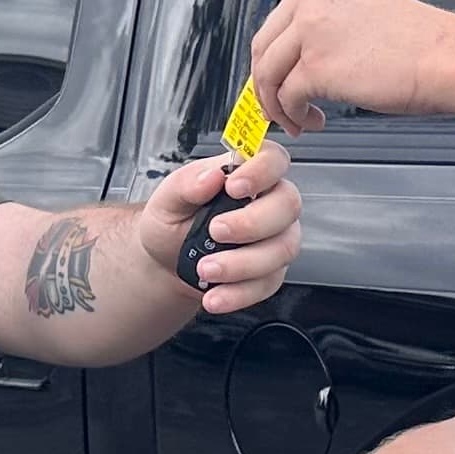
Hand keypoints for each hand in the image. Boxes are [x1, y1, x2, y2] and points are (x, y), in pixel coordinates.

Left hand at [137, 138, 302, 312]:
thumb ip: (186, 185)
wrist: (166, 264)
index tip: (234, 187)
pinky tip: (215, 295)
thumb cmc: (173, 223)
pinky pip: (269, 283)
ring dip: (243, 263)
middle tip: (216, 231)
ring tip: (205, 268)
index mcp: (246, 174)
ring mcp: (276, 238)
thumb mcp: (167, 199)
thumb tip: (211, 176)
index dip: (262, 170)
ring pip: (283, 248)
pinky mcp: (272, 272)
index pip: (273, 158)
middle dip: (252, 222)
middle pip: (288, 204)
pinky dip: (240, 292)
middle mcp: (269, 203)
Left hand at [250, 0, 454, 134]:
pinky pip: (286, 97)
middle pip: (264, 46)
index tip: (280, 78)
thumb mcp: (363, 12)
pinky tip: (312, 122)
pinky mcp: (316, 66)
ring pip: (268, 74)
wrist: (449, 59)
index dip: (274, 56)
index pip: (278, 19)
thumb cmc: (420, 44)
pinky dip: (293, 116)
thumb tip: (298, 59)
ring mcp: (310, 30)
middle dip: (266, 82)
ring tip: (297, 120)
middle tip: (278, 105)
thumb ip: (326, 24)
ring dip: (277, 104)